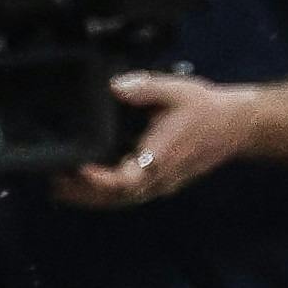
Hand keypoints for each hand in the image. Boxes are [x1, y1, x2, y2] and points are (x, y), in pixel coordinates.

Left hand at [51, 68, 260, 209]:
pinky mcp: (160, 184)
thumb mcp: (175, 90)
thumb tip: (114, 86)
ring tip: (58, 190)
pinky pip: (127, 196)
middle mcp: (158, 179)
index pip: (124, 179)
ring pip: (120, 201)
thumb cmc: (205, 108)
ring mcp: (160, 186)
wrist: (235, 125)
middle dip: (82, 194)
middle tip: (52, 182)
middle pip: (115, 198)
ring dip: (89, 199)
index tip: (74, 168)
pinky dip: (104, 196)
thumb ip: (143, 87)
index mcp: (160, 158)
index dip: (97, 179)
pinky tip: (84, 189)